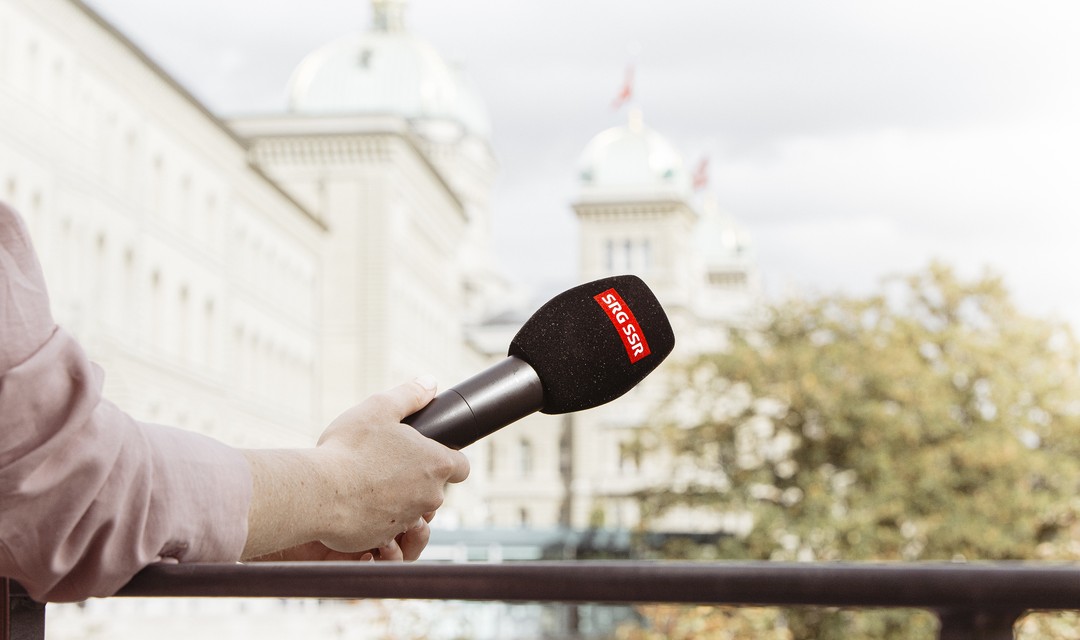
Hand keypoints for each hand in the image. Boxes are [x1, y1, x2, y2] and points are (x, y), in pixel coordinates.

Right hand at [240, 377, 468, 559]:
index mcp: (436, 464)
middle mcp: (430, 496)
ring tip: (367, 482)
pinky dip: (376, 516)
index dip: (446, 457)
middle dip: (417, 478)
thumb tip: (429, 383)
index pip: (461, 466)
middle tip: (386, 463)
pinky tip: (355, 501)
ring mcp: (408, 520)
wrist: (317, 493)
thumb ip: (409, 395)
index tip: (426, 452)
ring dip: (397, 498)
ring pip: (411, 508)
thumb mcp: (378, 408)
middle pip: (434, 488)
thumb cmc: (348, 449)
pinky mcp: (384, 538)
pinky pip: (387, 526)